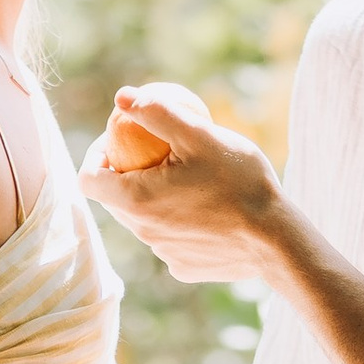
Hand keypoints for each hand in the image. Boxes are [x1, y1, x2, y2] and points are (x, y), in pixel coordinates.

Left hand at [80, 89, 285, 284]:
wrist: (276, 239)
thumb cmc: (238, 181)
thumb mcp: (198, 134)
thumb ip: (156, 112)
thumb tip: (121, 97)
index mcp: (135, 201)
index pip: (88, 179)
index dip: (95, 155)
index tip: (118, 139)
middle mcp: (142, 233)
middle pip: (116, 198)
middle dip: (127, 171)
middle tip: (158, 149)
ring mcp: (164, 254)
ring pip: (144, 218)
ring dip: (155, 194)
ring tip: (189, 173)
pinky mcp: (184, 267)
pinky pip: (171, 237)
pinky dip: (179, 218)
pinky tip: (209, 204)